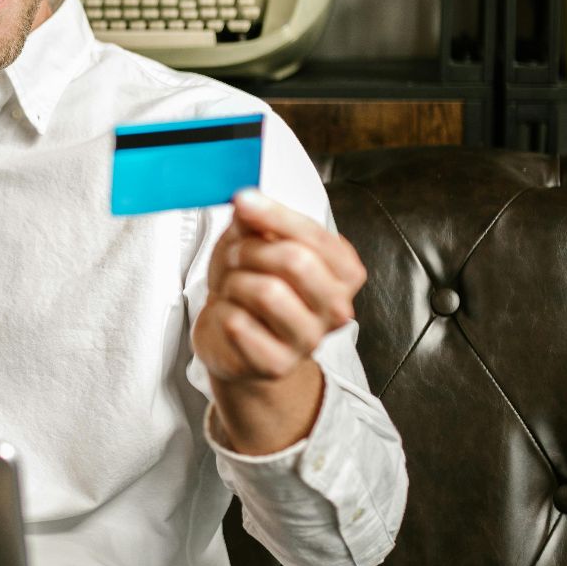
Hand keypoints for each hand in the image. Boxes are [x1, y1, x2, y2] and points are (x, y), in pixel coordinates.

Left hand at [194, 189, 366, 392]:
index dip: (273, 214)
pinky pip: (238, 324)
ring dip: (235, 282)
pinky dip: (223, 313)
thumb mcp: (255, 242)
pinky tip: (230, 317)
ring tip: (234, 288)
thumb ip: (258, 220)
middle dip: (252, 250)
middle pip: (295, 261)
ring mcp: (308, 340)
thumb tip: (249, 203)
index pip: (315, 236)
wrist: (233, 337)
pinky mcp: (277, 364)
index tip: (243, 201)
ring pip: (265, 292)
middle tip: (236, 256)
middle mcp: (336, 308)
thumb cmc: (252, 284)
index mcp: (343, 272)